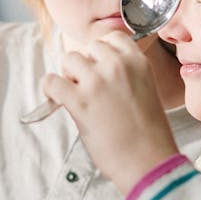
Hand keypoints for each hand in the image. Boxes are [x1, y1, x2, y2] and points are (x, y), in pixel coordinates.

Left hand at [43, 32, 178, 193]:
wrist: (149, 162)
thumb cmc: (149, 134)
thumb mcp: (146, 92)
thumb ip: (125, 76)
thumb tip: (96, 72)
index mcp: (138, 62)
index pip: (112, 38)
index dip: (101, 53)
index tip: (99, 67)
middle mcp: (118, 66)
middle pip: (88, 48)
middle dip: (85, 65)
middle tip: (88, 87)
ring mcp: (98, 82)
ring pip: (69, 60)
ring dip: (69, 76)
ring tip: (77, 96)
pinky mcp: (79, 101)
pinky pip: (52, 81)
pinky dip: (51, 90)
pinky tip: (60, 101)